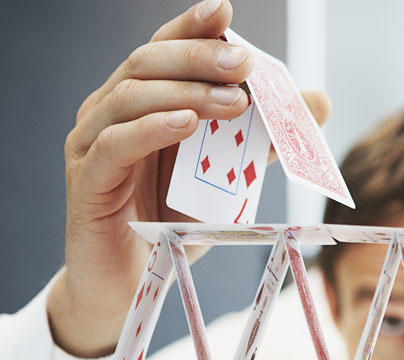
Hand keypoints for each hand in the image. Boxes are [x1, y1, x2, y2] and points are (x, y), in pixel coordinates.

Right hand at [47, 0, 330, 357]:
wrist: (130, 287)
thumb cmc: (171, 225)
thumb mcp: (225, 180)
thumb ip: (261, 139)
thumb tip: (317, 104)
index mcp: (141, 102)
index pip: (163, 49)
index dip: (191, 26)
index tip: (226, 10)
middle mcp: (108, 112)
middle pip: (146, 63)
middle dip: (199, 57)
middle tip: (245, 65)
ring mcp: (91, 144)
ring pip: (130, 96)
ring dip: (186, 92)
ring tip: (233, 102)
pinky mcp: (86, 181)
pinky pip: (116, 144)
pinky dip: (154, 129)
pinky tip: (188, 125)